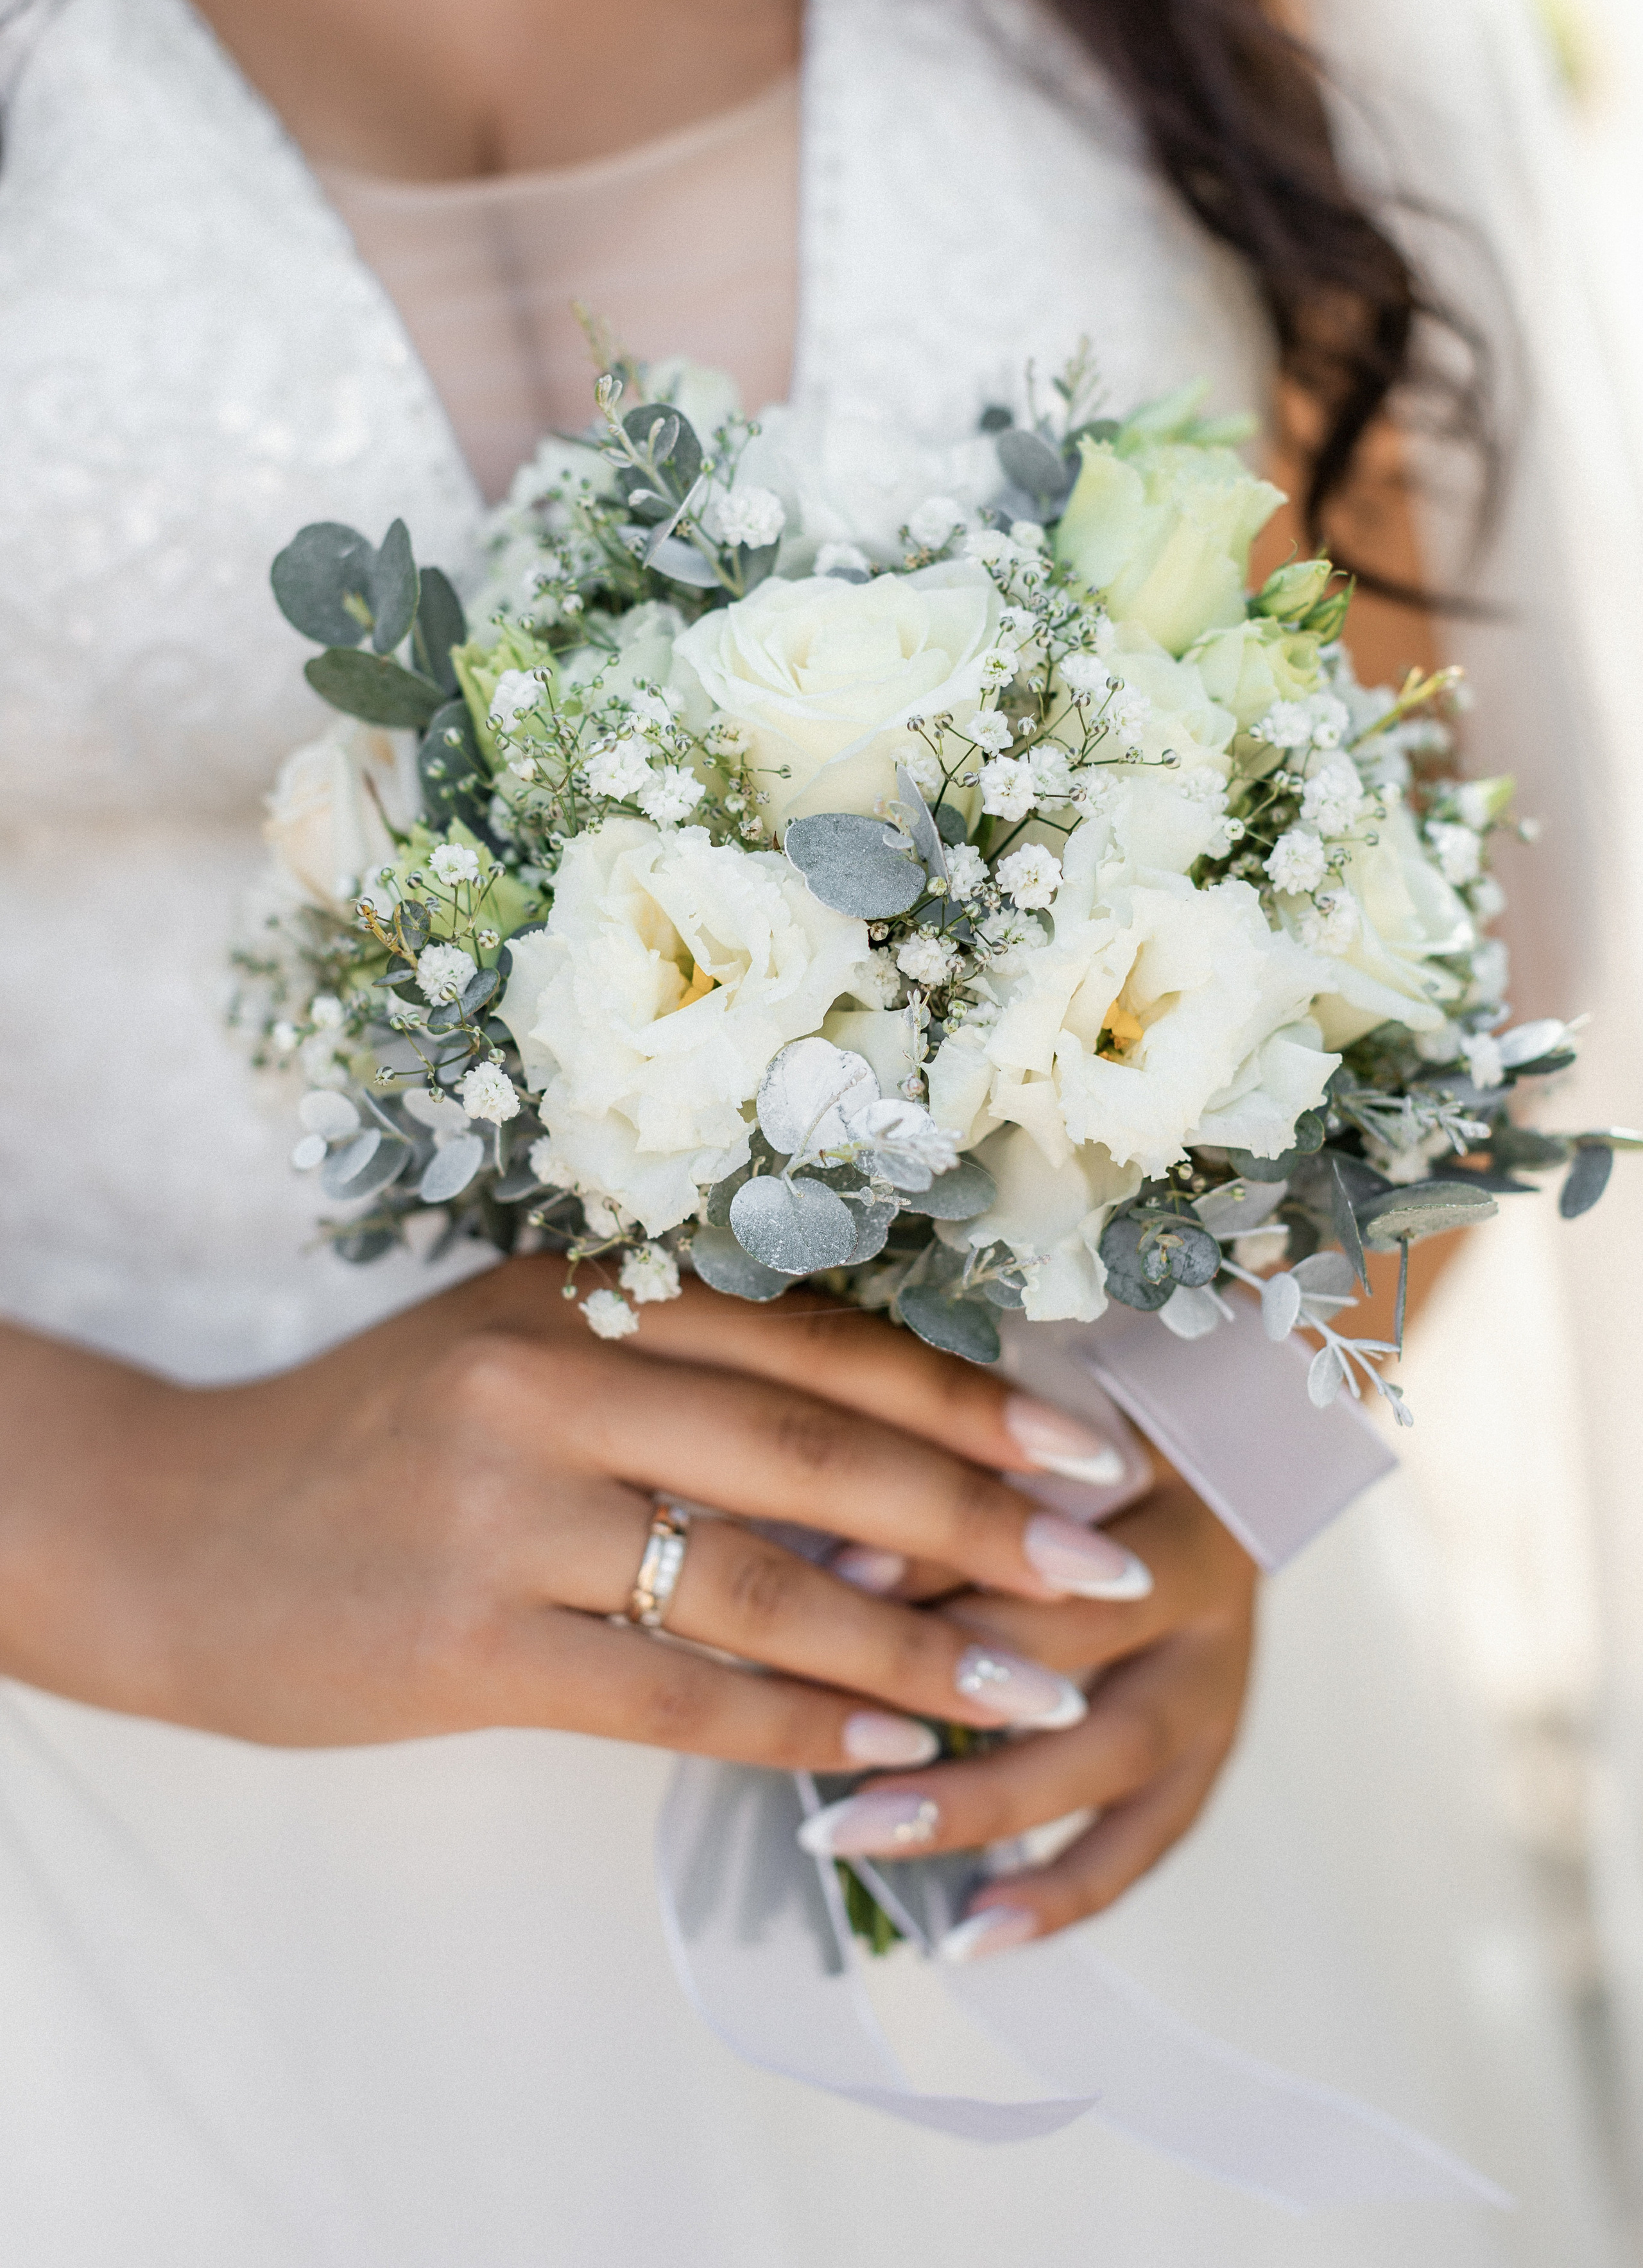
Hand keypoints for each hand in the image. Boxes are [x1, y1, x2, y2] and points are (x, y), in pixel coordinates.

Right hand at [0, 1263, 1153, 1759]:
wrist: (179, 1535)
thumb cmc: (378, 1445)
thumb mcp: (520, 1357)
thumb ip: (678, 1381)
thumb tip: (892, 1468)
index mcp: (582, 1293)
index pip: (817, 1341)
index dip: (969, 1394)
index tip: (1094, 1444)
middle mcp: (550, 1381)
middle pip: (814, 1449)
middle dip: (984, 1510)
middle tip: (1112, 1563)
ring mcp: (503, 1512)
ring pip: (759, 1577)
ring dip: (916, 1643)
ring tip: (1031, 1686)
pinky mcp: (464, 1641)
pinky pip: (669, 1691)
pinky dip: (790, 1723)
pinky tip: (883, 1752)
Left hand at [795, 1445, 1257, 1955]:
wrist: (1225, 1464)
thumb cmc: (1082, 1448)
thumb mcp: (1030, 1432)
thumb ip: (948, 1474)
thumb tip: (817, 1552)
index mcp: (1156, 1471)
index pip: (1044, 1514)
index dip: (936, 1546)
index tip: (826, 1576)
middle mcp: (1200, 1576)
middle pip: (1082, 1637)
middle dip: (946, 1680)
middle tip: (815, 1703)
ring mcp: (1219, 1676)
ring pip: (1111, 1753)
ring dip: (980, 1800)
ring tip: (856, 1832)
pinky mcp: (1215, 1751)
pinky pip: (1145, 1841)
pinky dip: (1059, 1894)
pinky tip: (968, 1934)